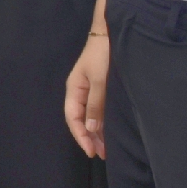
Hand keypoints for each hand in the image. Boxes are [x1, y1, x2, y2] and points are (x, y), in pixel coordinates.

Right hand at [64, 32, 109, 158]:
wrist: (113, 32)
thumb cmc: (103, 55)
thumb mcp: (100, 81)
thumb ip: (95, 105)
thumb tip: (90, 128)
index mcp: (74, 89)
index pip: (73, 118)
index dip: (81, 136)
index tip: (92, 152)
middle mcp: (81, 91)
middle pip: (80, 119)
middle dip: (90, 137)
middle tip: (102, 154)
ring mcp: (91, 89)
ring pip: (90, 116)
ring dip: (97, 132)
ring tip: (107, 149)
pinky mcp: (102, 87)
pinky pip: (99, 109)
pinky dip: (103, 122)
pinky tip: (109, 131)